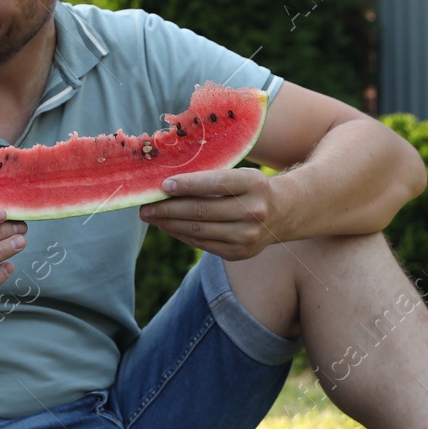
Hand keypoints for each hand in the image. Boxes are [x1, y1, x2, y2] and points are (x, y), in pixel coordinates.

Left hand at [139, 166, 279, 260]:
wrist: (282, 213)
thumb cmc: (250, 188)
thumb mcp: (239, 175)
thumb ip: (210, 178)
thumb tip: (166, 184)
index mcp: (254, 184)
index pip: (215, 184)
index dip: (188, 185)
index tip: (163, 185)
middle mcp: (254, 212)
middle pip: (201, 211)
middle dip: (168, 209)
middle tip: (145, 206)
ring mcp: (247, 236)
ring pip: (198, 231)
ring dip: (169, 224)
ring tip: (150, 216)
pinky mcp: (239, 253)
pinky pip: (202, 244)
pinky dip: (180, 234)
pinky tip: (166, 226)